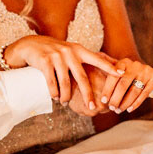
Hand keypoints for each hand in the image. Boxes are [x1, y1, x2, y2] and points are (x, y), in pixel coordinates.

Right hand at [3, 36, 119, 106]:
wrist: (30, 45)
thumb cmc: (54, 52)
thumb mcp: (70, 51)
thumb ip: (83, 59)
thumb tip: (104, 67)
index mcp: (79, 50)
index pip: (97, 59)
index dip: (110, 67)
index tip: (122, 74)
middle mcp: (70, 52)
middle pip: (82, 78)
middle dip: (87, 94)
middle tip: (92, 107)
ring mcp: (57, 56)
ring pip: (65, 83)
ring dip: (65, 96)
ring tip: (65, 103)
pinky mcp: (44, 61)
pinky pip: (52, 82)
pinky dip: (54, 93)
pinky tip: (55, 98)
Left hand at [100, 57, 152, 113]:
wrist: (143, 70)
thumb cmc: (125, 74)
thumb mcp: (115, 70)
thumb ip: (104, 72)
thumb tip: (87, 76)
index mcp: (123, 62)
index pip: (114, 77)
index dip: (108, 89)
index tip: (103, 100)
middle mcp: (135, 65)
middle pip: (123, 85)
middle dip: (116, 99)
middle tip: (112, 108)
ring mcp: (146, 71)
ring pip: (134, 91)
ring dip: (125, 103)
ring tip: (119, 110)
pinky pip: (144, 94)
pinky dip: (136, 103)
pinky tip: (129, 109)